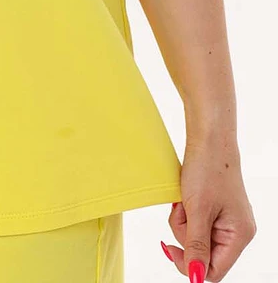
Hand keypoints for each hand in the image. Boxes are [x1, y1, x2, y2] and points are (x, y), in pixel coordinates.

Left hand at [161, 134, 256, 279]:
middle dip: (185, 235)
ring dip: (184, 222)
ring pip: (196, 238)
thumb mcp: (198, 211)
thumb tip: (195, 277)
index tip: (168, 247)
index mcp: (239, 235)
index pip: (214, 271)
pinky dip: (187, 214)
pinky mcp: (216, 210)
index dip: (190, 264)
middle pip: (203, 253)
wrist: (208, 138)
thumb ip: (196, 246)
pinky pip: (197, 223)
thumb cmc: (207, 169)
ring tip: (183, 200)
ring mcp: (226, 220)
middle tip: (181, 211)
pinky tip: (184, 198)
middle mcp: (236, 231)